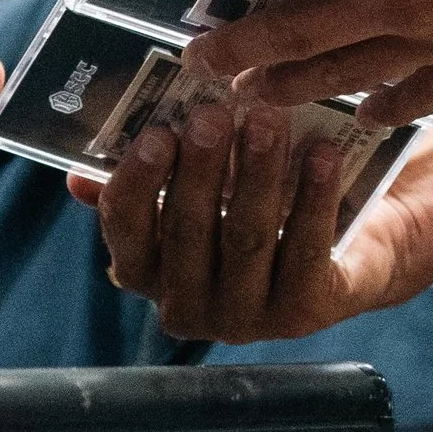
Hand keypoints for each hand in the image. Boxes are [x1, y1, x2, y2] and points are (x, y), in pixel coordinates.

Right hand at [77, 97, 432, 342]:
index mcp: (149, 271)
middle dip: (201, 168)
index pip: (126, 231)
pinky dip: (314, 197)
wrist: (356, 244)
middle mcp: (188, 305)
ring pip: (246, 239)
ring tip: (269, 118)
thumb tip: (76, 177)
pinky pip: (304, 250)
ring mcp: (244, 317)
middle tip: (214, 114)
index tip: (158, 131)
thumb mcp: (204, 184)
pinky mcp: (301, 314)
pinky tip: (323, 152)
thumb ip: (149, 174)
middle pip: (188, 232)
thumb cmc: (260, 199)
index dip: (138, 183)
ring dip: (257, 173)